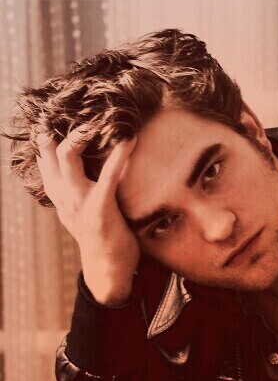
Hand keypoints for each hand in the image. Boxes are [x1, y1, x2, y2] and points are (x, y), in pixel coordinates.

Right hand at [36, 127, 139, 303]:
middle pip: (50, 149)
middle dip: (62, 125)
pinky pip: (107, 175)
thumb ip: (76, 186)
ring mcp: (78, 201)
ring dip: (82, 133)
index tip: (63, 111)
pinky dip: (119, 154)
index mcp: (57, 193)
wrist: (108, 269)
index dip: (49, 131)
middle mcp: (62, 195)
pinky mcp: (99, 209)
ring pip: (68, 156)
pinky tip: (130, 138)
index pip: (44, 155)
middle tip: (84, 110)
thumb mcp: (81, 208)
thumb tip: (86, 161)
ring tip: (101, 118)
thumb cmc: (102, 236)